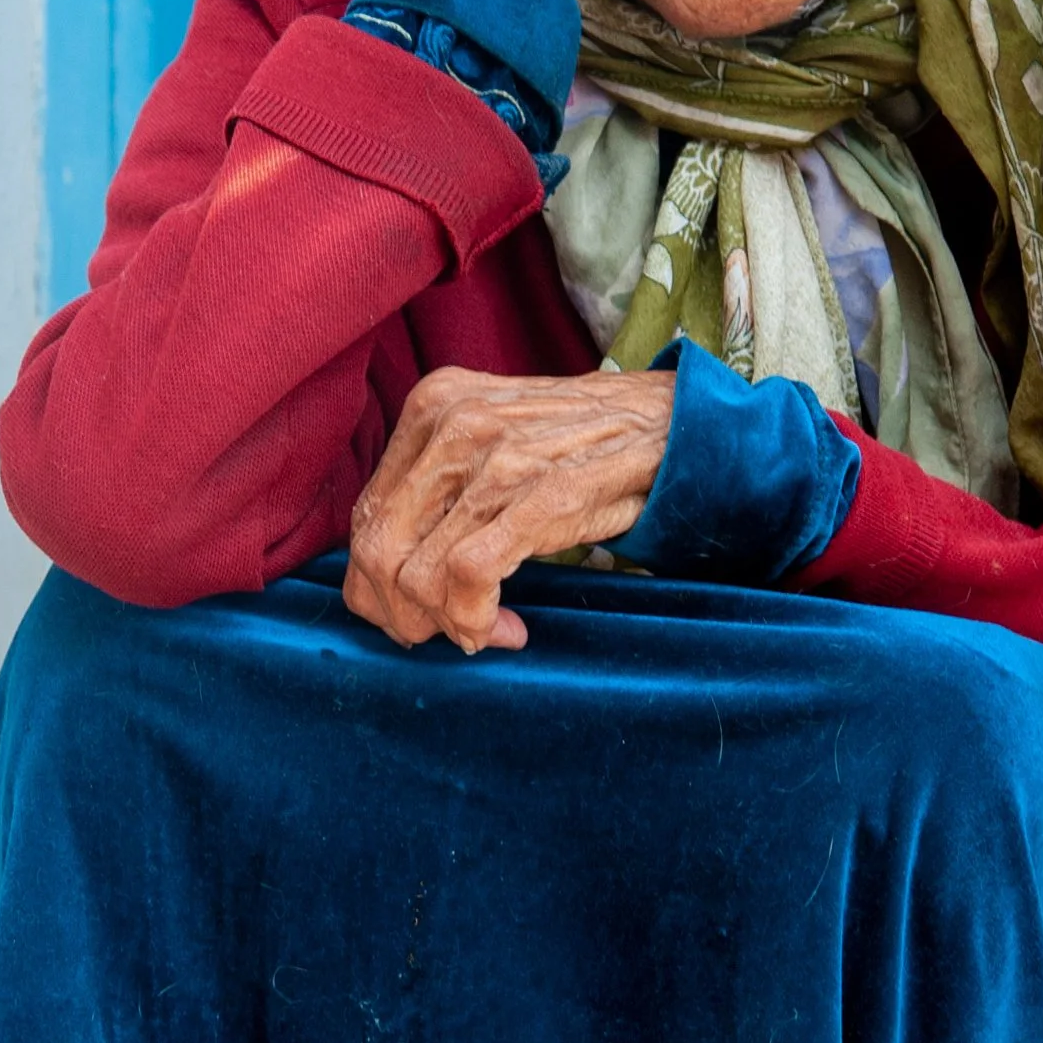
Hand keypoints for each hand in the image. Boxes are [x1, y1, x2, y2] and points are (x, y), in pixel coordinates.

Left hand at [344, 367, 675, 653]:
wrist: (677, 424)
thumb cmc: (583, 447)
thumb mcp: (495, 444)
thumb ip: (437, 492)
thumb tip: (386, 578)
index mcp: (432, 406)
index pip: (365, 520)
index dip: (380, 588)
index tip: (420, 616)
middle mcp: (453, 421)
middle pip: (377, 550)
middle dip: (401, 615)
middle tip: (444, 637)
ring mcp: (497, 455)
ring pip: (416, 572)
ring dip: (446, 625)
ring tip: (485, 632)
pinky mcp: (542, 491)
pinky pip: (469, 575)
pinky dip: (475, 618)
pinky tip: (505, 628)